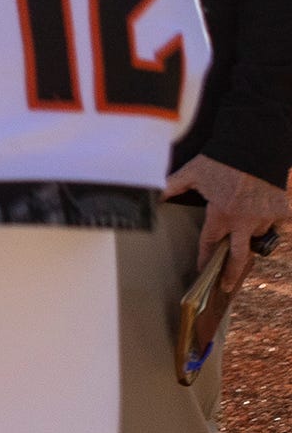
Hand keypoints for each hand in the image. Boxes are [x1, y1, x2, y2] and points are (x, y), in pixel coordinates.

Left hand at [166, 154, 291, 297]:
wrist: (253, 147)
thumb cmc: (220, 160)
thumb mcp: (191, 173)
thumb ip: (171, 186)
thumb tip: (153, 195)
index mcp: (221, 214)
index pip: (210, 242)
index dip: (204, 256)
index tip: (202, 269)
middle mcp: (244, 221)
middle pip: (240, 256)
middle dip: (232, 274)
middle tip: (226, 285)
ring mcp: (265, 217)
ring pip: (257, 234)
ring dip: (249, 232)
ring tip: (242, 218)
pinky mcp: (282, 211)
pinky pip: (274, 222)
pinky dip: (266, 218)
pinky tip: (259, 207)